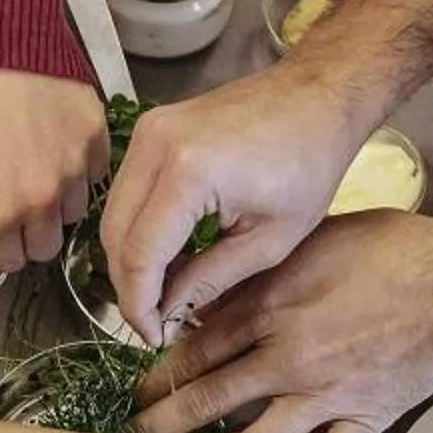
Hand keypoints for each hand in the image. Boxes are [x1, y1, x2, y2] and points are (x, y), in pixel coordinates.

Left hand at [0, 68, 110, 270]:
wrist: (0, 38)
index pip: (7, 261)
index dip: (0, 249)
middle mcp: (40, 199)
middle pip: (45, 247)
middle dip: (31, 233)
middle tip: (23, 206)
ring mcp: (75, 170)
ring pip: (74, 213)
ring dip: (60, 202)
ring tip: (46, 170)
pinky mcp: (98, 140)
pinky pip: (95, 175)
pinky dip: (82, 170)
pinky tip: (65, 146)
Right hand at [99, 63, 372, 343]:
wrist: (318, 95)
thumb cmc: (310, 163)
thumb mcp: (269, 241)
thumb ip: (210, 281)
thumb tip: (167, 314)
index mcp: (188, 173)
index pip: (139, 256)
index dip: (139, 305)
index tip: (153, 337)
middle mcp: (155, 144)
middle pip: (114, 235)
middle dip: (130, 286)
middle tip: (158, 320)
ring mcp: (148, 130)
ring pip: (113, 214)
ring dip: (131, 259)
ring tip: (167, 291)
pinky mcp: (150, 127)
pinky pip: (128, 191)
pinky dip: (139, 228)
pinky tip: (170, 254)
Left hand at [134, 214, 432, 432]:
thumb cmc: (393, 251)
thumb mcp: (311, 241)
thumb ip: (260, 273)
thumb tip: (215, 295)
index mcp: (268, 308)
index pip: (190, 349)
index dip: (158, 371)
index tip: (141, 382)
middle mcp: (286, 358)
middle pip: (203, 400)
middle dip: (161, 421)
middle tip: (141, 429)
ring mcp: (322, 396)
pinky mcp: (361, 420)